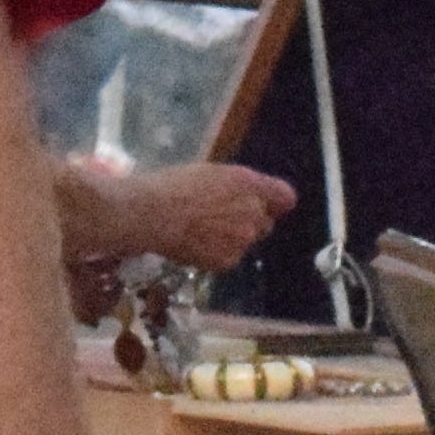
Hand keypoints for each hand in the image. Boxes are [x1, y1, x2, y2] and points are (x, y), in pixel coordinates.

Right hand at [120, 159, 291, 274]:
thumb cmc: (172, 186)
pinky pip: (230, 257)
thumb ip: (237, 184)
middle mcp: (254, 212)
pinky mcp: (228, 260)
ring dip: (234, 238)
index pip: (285, 197)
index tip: (266, 203)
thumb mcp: (209, 173)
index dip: (276, 201)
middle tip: (221, 217)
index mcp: (249, 184)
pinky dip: (218, 253)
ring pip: (247, 241)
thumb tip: (249, 194)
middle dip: (250, 221)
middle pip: (266, 222)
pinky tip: (196, 244)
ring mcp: (243, 239)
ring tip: (203, 231)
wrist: (150, 215)